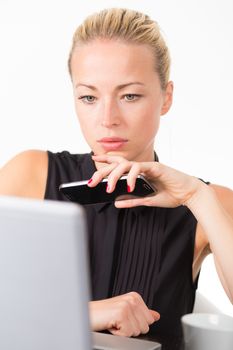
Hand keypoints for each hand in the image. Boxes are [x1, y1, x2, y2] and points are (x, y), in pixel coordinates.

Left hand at [89, 154, 206, 207]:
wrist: (189, 194)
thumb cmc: (171, 195)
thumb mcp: (147, 200)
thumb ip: (132, 200)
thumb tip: (116, 202)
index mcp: (139, 173)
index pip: (119, 164)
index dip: (106, 160)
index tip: (93, 158)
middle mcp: (141, 167)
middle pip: (117, 164)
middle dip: (103, 171)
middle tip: (91, 181)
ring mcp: (148, 166)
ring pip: (125, 164)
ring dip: (114, 175)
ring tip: (107, 188)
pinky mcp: (156, 167)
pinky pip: (139, 168)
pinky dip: (132, 177)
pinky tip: (128, 186)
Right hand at [89, 292, 159, 336]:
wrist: (87, 314)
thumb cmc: (103, 314)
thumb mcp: (124, 311)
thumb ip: (142, 313)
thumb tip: (156, 316)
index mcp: (135, 297)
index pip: (149, 320)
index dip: (135, 324)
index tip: (123, 318)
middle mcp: (132, 299)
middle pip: (145, 327)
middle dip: (130, 328)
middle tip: (117, 321)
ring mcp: (127, 306)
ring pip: (137, 331)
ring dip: (123, 331)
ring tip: (113, 322)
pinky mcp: (121, 314)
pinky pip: (128, 334)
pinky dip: (118, 334)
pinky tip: (111, 325)